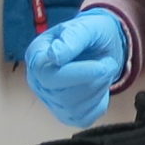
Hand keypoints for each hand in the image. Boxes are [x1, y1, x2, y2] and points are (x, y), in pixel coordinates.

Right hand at [23, 9, 127, 127]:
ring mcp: (51, 101)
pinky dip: (99, 103)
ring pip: (75, 109)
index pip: (47, 75)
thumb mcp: (86, 26)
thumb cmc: (91, 33)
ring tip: (103, 71)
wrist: (101, 46)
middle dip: (93, 81)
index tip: (101, 67)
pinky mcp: (66, 115)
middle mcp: (37, 81)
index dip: (77, 74)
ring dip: (98, 89)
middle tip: (108, 64)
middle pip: (63, 95)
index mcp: (36, 56)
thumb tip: (54, 55)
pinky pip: (85, 118)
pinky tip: (98, 86)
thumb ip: (72, 38)